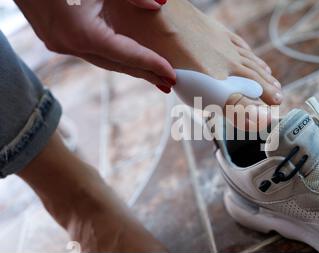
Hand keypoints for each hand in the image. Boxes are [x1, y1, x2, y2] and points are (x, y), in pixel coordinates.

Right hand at [14, 0, 175, 92]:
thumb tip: (157, 4)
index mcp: (83, 34)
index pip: (127, 55)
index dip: (152, 65)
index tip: (172, 75)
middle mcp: (69, 44)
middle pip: (116, 65)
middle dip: (144, 74)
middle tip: (168, 84)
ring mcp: (58, 43)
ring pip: (102, 60)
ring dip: (128, 67)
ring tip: (152, 75)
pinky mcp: (53, 37)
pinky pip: (89, 52)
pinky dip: (110, 56)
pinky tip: (123, 58)